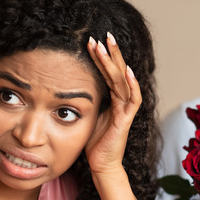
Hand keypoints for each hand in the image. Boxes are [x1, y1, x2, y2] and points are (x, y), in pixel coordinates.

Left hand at [84, 32, 140, 174]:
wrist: (101, 165)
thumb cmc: (93, 143)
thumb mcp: (86, 115)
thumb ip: (84, 100)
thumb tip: (67, 85)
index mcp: (112, 99)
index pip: (108, 73)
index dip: (101, 57)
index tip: (92, 41)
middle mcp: (121, 101)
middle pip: (118, 71)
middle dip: (111, 52)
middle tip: (103, 34)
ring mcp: (125, 110)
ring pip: (123, 80)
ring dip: (116, 62)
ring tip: (108, 45)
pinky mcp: (126, 120)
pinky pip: (132, 100)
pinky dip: (132, 85)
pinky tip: (127, 72)